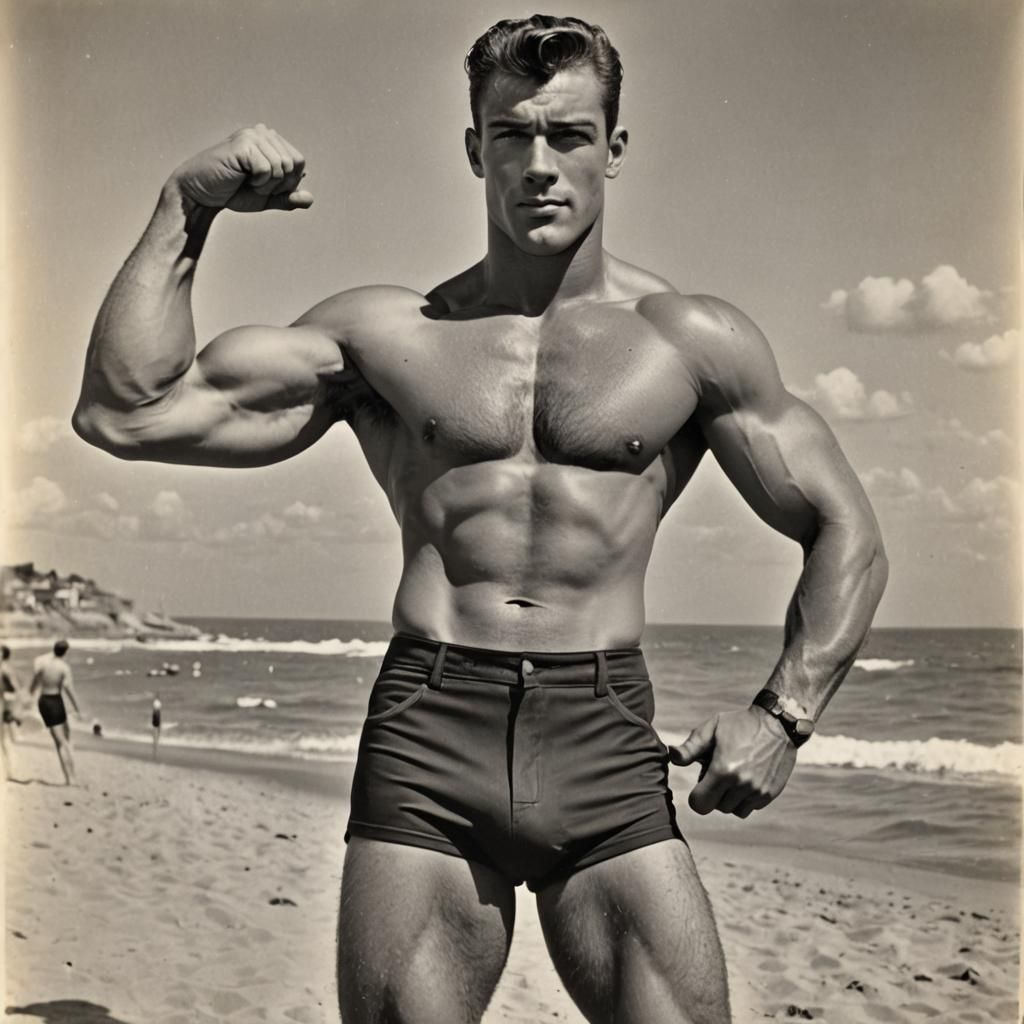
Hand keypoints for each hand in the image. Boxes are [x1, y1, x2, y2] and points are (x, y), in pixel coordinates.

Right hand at [170, 124, 312, 212]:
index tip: (264, 185)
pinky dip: (258, 182)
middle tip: (254, 185)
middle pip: (294, 164)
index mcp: (271, 140)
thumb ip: (288, 198)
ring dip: (267, 185)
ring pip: (282, 167)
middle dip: (278, 184)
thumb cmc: (232, 192)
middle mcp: (263, 132)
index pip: (299, 162)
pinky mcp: (244, 144)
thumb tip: (310, 199)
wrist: (202, 194)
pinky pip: (268, 170)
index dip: (288, 182)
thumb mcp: (267, 198)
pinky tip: (240, 177)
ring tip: (247, 181)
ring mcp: (253, 135)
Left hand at [669, 707, 797, 817]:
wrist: (778, 723)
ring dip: (729, 798)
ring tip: (733, 776)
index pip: (700, 804)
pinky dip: (745, 798)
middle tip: (718, 774)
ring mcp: (758, 791)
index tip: (701, 781)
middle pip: (716, 807)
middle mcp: (741, 784)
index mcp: (723, 770)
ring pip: (734, 810)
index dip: (696, 795)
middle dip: (713, 794)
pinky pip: (750, 807)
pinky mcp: (770, 793)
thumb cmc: (740, 724)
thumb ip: (690, 748)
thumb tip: (672, 757)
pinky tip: (746, 778)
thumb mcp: (712, 729)